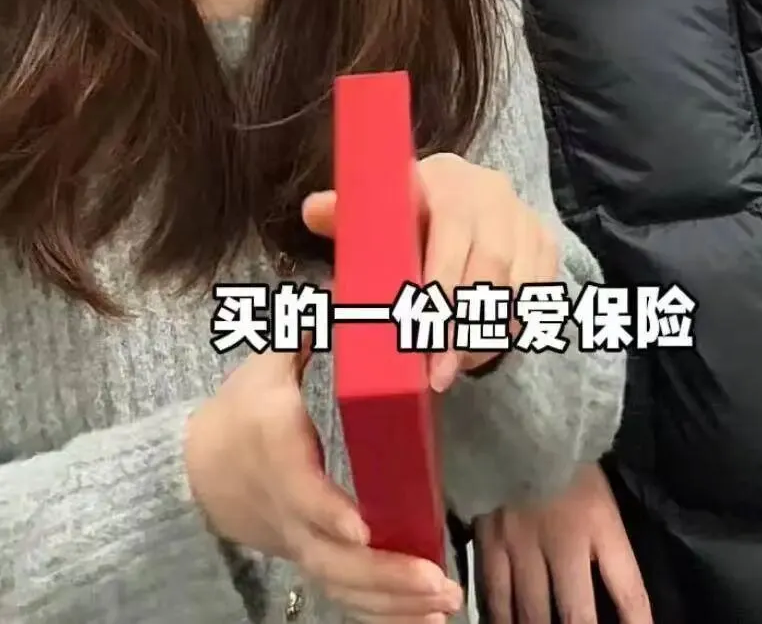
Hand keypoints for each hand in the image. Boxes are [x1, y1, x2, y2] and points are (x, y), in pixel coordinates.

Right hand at [185, 341, 462, 617]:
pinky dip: (384, 614)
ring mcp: (299, 543)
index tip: (363, 530)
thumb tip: (354, 289)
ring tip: (445, 603)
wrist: (199, 471)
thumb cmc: (244, 407)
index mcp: (277, 449)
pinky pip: (346, 596)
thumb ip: (310, 328)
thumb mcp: (269, 361)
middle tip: (437, 579)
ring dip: (393, 602)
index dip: (329, 512)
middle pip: (331, 556)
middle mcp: (288, 507)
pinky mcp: (312, 561)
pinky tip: (429, 620)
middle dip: (385, 574)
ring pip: (342, 585)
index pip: (300, 490)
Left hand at [303, 154, 558, 392]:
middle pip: (486, 265)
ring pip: (514, 285)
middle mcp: (489, 191)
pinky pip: (538, 292)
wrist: (465, 202)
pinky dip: (514, 326)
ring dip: (485, 334)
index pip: (448, 229)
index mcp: (443, 179)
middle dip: (460, 326)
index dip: (437, 283)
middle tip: (436, 374)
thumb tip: (313, 210)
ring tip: (453, 369)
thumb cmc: (408, 216)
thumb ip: (346, 215)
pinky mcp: (545, 241)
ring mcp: (522, 216)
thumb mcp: (376, 213)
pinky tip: (483, 350)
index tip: (417, 331)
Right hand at [476, 464, 651, 623]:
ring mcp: (523, 543)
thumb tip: (613, 586)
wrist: (518, 414)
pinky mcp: (489, 539)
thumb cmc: (568, 454)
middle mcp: (564, 540)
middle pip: (577, 614)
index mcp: (601, 522)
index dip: (638, 623)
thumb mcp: (602, 492)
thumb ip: (606, 540)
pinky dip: (504, 618)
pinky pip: (496, 594)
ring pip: (533, 613)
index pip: (629, 589)